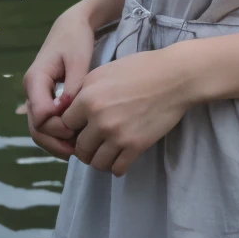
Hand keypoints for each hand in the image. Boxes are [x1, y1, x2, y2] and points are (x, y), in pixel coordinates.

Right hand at [19, 4, 97, 159]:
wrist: (70, 27)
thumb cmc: (76, 41)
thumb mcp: (78, 61)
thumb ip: (73, 86)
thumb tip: (66, 111)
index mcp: (36, 79)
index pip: (39, 114)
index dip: (57, 127)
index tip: (78, 128)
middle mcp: (31, 90)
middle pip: (35, 127)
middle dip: (56, 140)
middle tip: (80, 147)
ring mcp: (35, 96)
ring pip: (38, 129)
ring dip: (55, 142)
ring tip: (79, 149)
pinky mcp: (43, 99)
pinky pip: (45, 123)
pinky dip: (57, 135)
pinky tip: (75, 140)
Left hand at [60, 45, 194, 176]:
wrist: (173, 78)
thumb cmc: (139, 69)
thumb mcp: (102, 72)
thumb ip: (83, 90)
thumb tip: (69, 109)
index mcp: (87, 98)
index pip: (64, 125)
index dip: (70, 128)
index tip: (79, 129)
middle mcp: (99, 119)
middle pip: (79, 147)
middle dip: (83, 147)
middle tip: (92, 144)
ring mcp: (117, 135)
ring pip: (95, 162)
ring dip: (98, 160)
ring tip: (105, 153)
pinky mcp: (136, 146)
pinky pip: (117, 168)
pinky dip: (116, 167)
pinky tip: (120, 159)